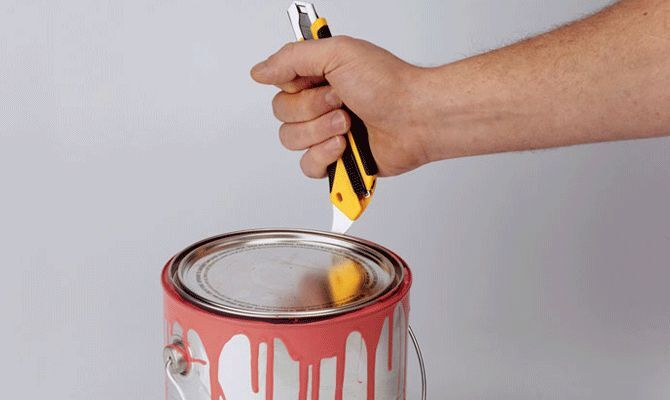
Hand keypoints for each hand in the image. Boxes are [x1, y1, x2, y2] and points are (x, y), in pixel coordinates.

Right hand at [251, 36, 434, 177]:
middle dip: (311, 109)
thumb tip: (260, 71)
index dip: (295, 87)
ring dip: (319, 132)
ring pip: (291, 140)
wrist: (416, 119)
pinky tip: (345, 146)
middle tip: (341, 102)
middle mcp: (320, 104)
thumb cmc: (388, 84)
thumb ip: (292, 58)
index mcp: (319, 76)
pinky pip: (307, 166)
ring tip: (348, 125)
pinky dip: (325, 156)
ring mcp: (326, 132)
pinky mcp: (336, 160)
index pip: (281, 84)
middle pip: (282, 113)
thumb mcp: (338, 53)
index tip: (321, 81)